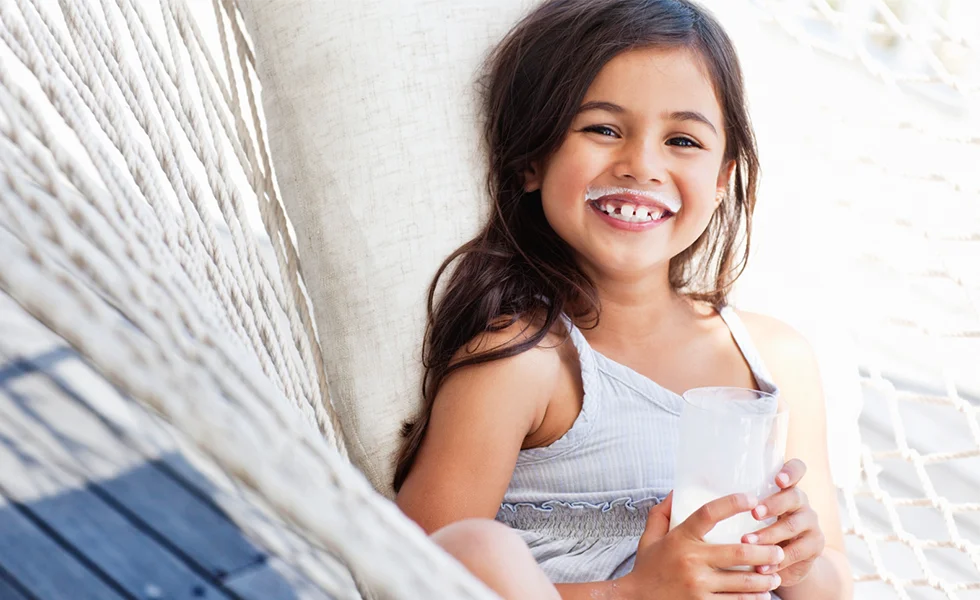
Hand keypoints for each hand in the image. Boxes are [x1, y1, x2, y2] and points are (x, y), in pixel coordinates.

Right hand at [621, 491, 784, 598]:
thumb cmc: (647, 568)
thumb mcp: (650, 537)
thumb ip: (662, 513)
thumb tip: (677, 491)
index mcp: (680, 539)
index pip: (708, 513)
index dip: (732, 503)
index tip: (751, 499)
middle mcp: (691, 561)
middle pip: (739, 553)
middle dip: (765, 552)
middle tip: (778, 550)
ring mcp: (698, 586)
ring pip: (743, 582)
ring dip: (765, 579)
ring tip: (775, 575)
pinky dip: (752, 599)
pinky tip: (762, 595)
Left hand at [743, 459, 824, 587]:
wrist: (787, 563)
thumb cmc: (761, 530)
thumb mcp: (755, 514)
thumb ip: (742, 502)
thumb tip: (702, 491)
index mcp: (787, 489)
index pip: (798, 469)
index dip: (791, 471)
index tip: (778, 479)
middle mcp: (802, 503)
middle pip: (795, 496)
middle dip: (773, 504)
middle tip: (754, 513)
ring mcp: (811, 524)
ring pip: (793, 525)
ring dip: (769, 534)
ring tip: (747, 542)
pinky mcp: (815, 546)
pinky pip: (797, 552)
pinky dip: (777, 560)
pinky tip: (761, 567)